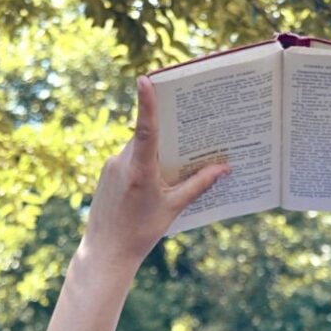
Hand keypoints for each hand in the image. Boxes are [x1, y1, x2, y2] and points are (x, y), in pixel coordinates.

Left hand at [82, 76, 230, 265]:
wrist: (106, 252)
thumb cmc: (140, 233)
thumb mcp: (173, 209)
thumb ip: (198, 185)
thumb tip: (224, 168)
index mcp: (140, 169)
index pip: (146, 128)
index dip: (148, 102)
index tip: (146, 79)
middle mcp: (122, 162)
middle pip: (149, 137)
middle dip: (169, 138)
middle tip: (190, 138)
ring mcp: (111, 166)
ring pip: (138, 149)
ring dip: (156, 155)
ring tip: (170, 173)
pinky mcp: (106, 173)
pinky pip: (129, 159)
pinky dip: (143, 164)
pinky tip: (152, 184)